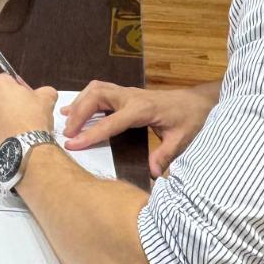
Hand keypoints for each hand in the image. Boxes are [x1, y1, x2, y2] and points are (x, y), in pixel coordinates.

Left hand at [0, 74, 57, 160]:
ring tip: (22, 128)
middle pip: (0, 97)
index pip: (9, 80)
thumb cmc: (33, 119)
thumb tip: (46, 94)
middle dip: (11, 103)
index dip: (21, 89)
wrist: (24, 149)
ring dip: (6, 118)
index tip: (29, 98)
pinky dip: (3, 132)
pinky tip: (16, 137)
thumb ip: (45, 91)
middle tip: (27, 113)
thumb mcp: (47, 99)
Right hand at [60, 81, 219, 177]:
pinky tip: (72, 110)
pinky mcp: (126, 94)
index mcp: (142, 109)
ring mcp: (127, 93)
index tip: (73, 144)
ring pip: (95, 89)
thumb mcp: (181, 139)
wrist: (197, 102)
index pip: (110, 122)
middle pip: (96, 96)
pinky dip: (84, 99)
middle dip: (79, 113)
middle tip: (67, 133)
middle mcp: (131, 97)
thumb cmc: (190, 120)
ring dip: (79, 103)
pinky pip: (99, 91)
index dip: (90, 133)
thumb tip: (152, 174)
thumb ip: (165, 155)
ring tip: (66, 121)